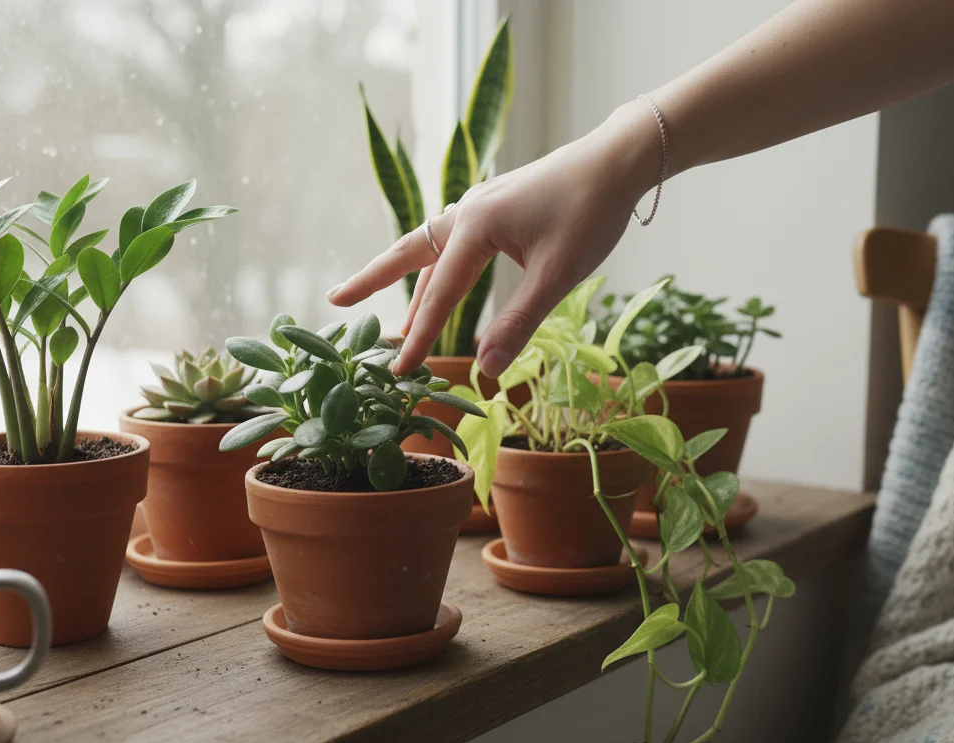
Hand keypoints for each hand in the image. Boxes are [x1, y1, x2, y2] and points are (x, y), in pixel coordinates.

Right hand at [327, 103, 660, 376]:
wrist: (617, 160)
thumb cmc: (591, 213)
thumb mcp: (557, 274)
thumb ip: (518, 323)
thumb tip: (484, 370)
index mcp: (476, 226)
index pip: (439, 294)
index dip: (420, 337)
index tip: (399, 372)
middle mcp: (468, 211)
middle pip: (408, 252)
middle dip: (372, 280)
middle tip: (335, 302)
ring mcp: (480, 205)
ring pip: (431, 248)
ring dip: (408, 280)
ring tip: (395, 321)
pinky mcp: (497, 206)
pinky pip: (453, 242)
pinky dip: (437, 267)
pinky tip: (442, 283)